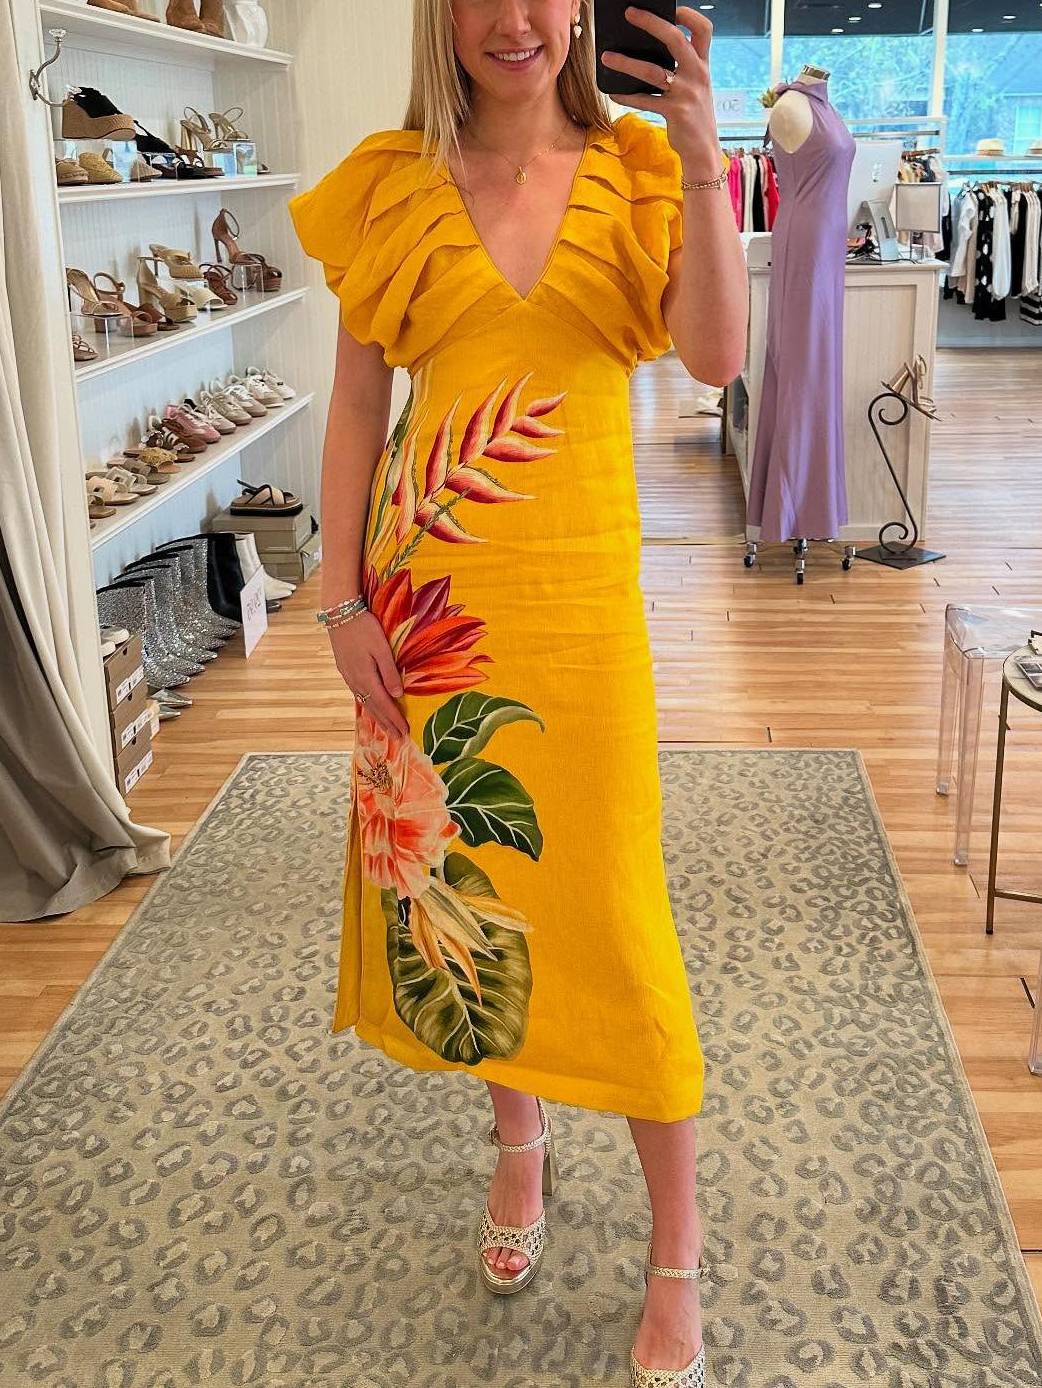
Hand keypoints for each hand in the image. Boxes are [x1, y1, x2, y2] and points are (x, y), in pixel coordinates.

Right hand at [327, 611, 408, 740]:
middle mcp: (356, 681)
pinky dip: (367, 705)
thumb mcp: (381, 648)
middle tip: (398, 738)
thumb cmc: (364, 628)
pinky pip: (358, 695)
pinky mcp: (345, 670)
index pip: (384, 704)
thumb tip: (398, 696)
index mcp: (367, 677)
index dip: (394, 719)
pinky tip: (370, 707)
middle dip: (387, 724)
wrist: (339, 614)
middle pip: (373, 708)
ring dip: (377, 717)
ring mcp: (348, 677)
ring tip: (386, 729)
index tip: (405, 732)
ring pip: (365, 702)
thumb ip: (390, 672)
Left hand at [601, 5, 723, 180]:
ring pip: (652, 71)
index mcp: (703, 65)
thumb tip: (649, 51)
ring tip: (607, 57)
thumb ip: (681, 68)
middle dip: (651, 23)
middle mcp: (697, 75)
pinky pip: (645, 100)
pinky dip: (627, 96)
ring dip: (626, 63)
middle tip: (630, 14)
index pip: (703, 30)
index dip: (688, 14)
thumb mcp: (696, 87)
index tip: (672, 8)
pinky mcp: (675, 112)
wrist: (703, 150)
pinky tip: (613, 92)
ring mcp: (686, 93)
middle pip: (675, 39)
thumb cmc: (694, 115)